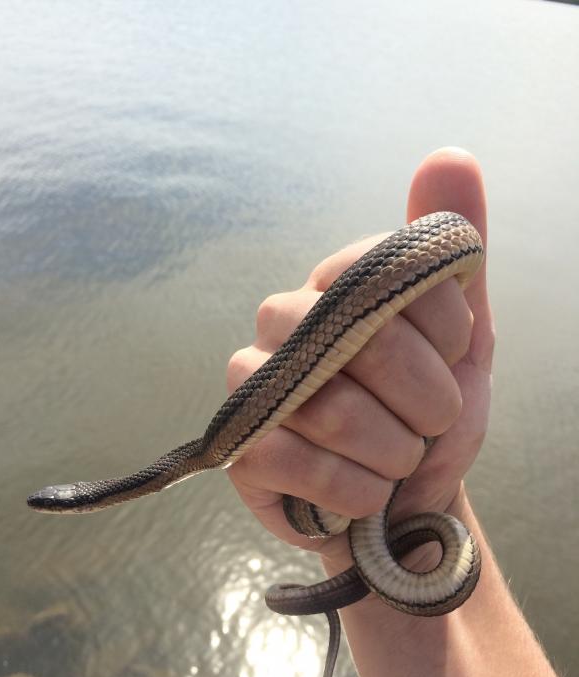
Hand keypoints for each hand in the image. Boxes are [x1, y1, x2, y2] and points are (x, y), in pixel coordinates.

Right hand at [225, 147, 491, 575]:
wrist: (406, 498)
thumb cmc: (429, 414)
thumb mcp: (463, 337)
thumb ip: (455, 255)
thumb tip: (450, 154)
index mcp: (335, 283)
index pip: (395, 276)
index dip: (446, 332)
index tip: (455, 362)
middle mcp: (284, 319)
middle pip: (365, 342)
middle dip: (428, 400)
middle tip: (432, 424)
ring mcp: (252, 381)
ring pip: (332, 409)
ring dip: (393, 452)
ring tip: (397, 462)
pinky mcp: (238, 446)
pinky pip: (295, 461)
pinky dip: (352, 490)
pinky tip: (365, 494)